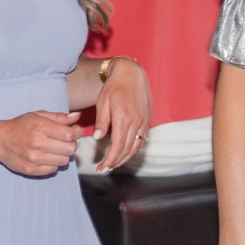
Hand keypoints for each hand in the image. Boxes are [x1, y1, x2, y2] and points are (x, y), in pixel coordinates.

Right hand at [0, 110, 79, 175]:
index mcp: (40, 126)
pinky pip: (54, 169)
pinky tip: (45, 157)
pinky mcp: (31, 170)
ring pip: (64, 161)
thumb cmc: (20, 126)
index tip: (73, 132)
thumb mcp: (37, 116)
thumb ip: (59, 117)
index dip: (76, 133)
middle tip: (63, 141)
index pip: (70, 134)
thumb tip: (77, 117)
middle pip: (70, 149)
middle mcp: (37, 143)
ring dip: (62, 155)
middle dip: (70, 144)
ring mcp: (33, 158)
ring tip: (53, 149)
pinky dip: (53, 164)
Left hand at [92, 57, 151, 172]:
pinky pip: (141, 140)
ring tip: (112, 165)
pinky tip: (124, 154)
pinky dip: (133, 150)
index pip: (117, 146)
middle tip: (104, 170)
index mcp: (124, 118)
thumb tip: (97, 139)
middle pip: (127, 149)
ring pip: (136, 147)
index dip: (110, 159)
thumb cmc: (113, 87)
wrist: (131, 74)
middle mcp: (136, 122)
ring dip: (125, 159)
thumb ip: (101, 121)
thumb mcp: (102, 102)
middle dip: (115, 162)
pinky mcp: (147, 121)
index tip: (101, 168)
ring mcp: (144, 122)